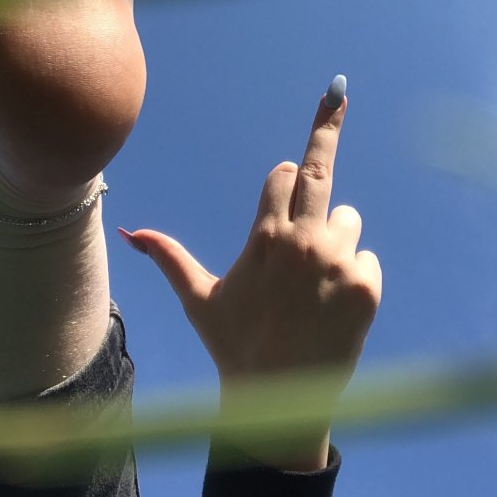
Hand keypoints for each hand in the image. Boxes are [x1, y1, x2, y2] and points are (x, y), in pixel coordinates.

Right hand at [120, 83, 382, 467]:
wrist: (280, 405)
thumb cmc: (236, 348)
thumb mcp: (200, 299)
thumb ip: (169, 257)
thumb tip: (128, 231)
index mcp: (265, 236)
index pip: (283, 174)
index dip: (281, 182)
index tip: (286, 174)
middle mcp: (304, 241)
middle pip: (319, 168)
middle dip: (326, 127)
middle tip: (337, 91)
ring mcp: (338, 262)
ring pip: (348, 219)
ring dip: (336, 240)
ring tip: (313, 287)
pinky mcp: (367, 286)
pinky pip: (368, 258)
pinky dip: (355, 277)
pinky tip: (332, 308)